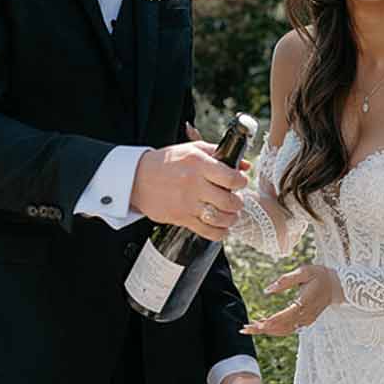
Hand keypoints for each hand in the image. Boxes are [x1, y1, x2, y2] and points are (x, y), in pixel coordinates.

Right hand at [131, 132, 248, 241]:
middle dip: (238, 202)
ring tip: (231, 213)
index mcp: (198, 164)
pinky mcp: (182, 218)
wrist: (137, 178)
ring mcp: (187, 203)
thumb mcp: (192, 150)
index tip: (240, 182)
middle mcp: (194, 184)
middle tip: (236, 199)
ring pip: (221, 218)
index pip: (231, 178)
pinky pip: (208, 231)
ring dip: (231, 218)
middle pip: (229, 201)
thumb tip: (245, 165)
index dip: (241, 182)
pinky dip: (220, 232)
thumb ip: (219, 153)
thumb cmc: (167, 162)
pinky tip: (221, 226)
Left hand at [241, 263, 342, 337]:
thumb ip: (285, 280)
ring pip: (284, 330)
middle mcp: (305, 316)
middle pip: (281, 327)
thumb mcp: (304, 271)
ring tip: (249, 328)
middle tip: (245, 329)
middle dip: (262, 329)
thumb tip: (267, 290)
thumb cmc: (319, 275)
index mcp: (305, 303)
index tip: (256, 324)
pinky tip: (263, 324)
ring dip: (266, 331)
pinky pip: (288, 328)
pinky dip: (275, 329)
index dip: (270, 322)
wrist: (337, 285)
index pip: (285, 316)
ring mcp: (306, 321)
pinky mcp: (305, 322)